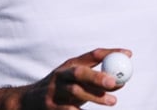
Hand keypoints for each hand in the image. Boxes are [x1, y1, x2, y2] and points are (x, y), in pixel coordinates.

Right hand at [0, 48, 131, 109]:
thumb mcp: (74, 80)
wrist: (28, 101)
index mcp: (70, 64)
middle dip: (98, 75)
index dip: (110, 52)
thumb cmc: (61, 90)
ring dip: (95, 96)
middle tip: (115, 81)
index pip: (92, 55)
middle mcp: (61, 75)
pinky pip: (68, 109)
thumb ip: (95, 80)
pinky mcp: (51, 106)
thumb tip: (121, 82)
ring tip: (113, 102)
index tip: (128, 54)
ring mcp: (54, 91)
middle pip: (80, 72)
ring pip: (75, 92)